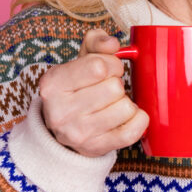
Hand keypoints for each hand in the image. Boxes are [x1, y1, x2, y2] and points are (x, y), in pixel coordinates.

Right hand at [38, 29, 148, 157]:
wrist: (62, 129)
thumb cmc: (76, 88)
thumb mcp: (79, 60)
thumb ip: (96, 42)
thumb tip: (112, 43)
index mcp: (53, 84)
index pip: (99, 66)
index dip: (112, 64)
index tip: (107, 69)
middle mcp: (60, 111)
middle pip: (114, 88)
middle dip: (117, 84)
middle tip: (108, 89)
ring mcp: (78, 133)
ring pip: (126, 108)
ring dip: (125, 103)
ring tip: (112, 104)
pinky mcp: (96, 148)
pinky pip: (133, 131)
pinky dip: (138, 120)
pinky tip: (126, 117)